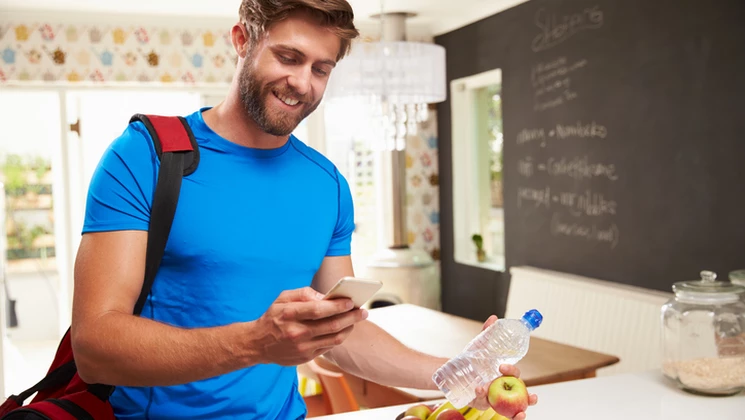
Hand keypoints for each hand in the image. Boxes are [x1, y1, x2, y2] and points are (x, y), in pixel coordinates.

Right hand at [251, 287, 367, 365]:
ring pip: (334, 339)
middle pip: (331, 325)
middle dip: (351, 317)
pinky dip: (339, 337)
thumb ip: (304, 294)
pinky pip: (329, 347)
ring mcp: (302, 348)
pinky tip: (345, 329)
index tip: (351, 302)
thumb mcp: (282, 298)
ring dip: (349, 328)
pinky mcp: (306, 357)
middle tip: (363, 311)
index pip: (318, 310)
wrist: (258, 344)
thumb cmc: (273, 317)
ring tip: (357, 319)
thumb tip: (325, 296)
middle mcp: (297, 333)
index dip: (337, 306)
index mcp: (290, 315)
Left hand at [468, 315, 537, 418]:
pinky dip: (485, 400)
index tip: (501, 367)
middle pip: (521, 395)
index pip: (515, 374)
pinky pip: (489, 407)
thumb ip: (487, 333)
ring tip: (520, 414)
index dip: (512, 372)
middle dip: (530, 398)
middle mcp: (503, 387)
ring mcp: (496, 398)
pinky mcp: (484, 404)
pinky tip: (479, 392)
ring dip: (518, 413)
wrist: (456, 372)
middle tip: (532, 398)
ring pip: (513, 408)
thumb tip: (493, 318)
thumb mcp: (479, 347)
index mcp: (505, 374)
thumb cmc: (473, 361)